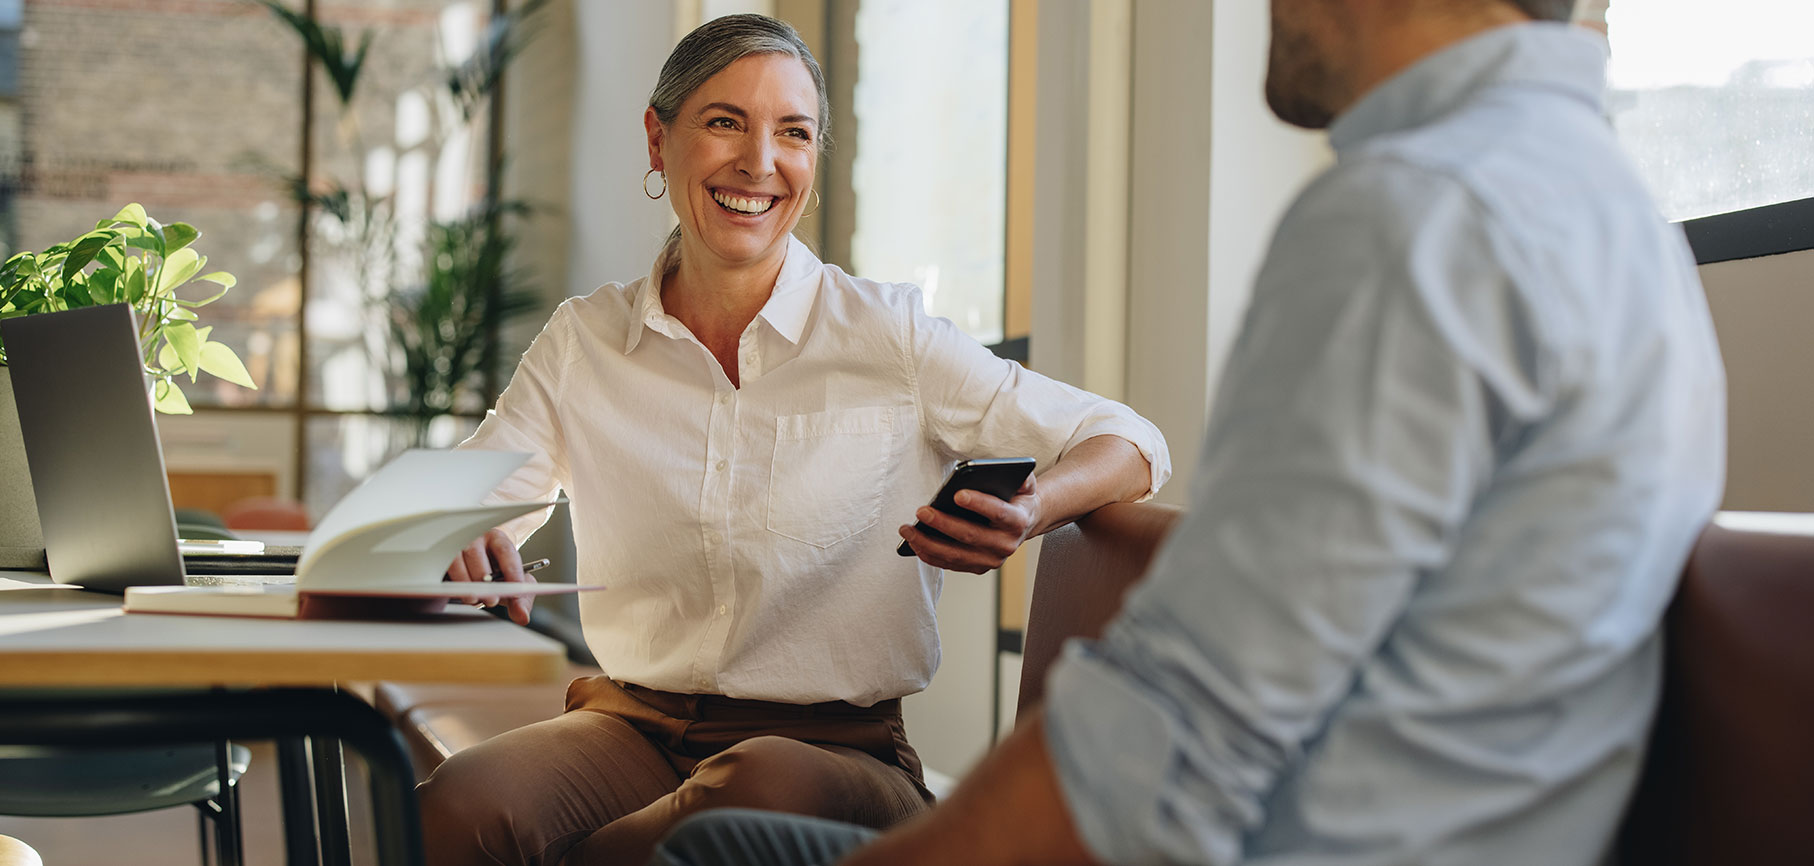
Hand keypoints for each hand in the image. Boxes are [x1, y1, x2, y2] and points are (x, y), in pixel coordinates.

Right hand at [444, 527, 535, 624]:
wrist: (482, 564)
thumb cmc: (498, 571)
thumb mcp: (513, 582)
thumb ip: (522, 599)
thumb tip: (522, 616)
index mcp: (498, 540)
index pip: (505, 551)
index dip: (511, 570)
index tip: (516, 590)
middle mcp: (476, 540)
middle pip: (476, 554)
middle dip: (483, 579)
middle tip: (491, 599)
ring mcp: (456, 547)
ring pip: (455, 560)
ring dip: (464, 582)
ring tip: (475, 599)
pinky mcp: (441, 557)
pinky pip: (442, 568)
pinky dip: (450, 583)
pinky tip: (458, 594)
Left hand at [898, 475, 1039, 573]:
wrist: (1023, 522)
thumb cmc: (1016, 498)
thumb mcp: (1024, 483)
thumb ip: (1020, 475)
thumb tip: (1005, 470)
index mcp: (1017, 521)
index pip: (999, 512)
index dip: (979, 504)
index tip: (957, 494)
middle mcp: (1006, 545)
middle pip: (971, 536)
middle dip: (943, 524)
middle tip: (921, 511)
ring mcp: (991, 560)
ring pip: (955, 555)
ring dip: (928, 543)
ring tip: (907, 528)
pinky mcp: (978, 567)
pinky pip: (949, 564)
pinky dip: (929, 555)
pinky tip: (913, 541)